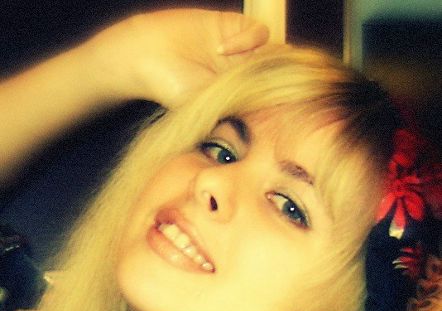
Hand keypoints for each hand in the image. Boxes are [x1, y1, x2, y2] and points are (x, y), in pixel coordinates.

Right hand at [83, 9, 268, 107]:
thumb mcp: (207, 107)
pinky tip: (224, 49)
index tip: (276, 102)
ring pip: (272, 50)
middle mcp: (242, 70)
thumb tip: (264, 123)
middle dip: (278, 76)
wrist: (145, 55)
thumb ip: (236, 110)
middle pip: (277, 71)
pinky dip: (248, 39)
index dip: (279, 96)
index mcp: (239, 93)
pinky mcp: (232, 25)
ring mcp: (240, 48)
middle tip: (270, 83)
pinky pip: (257, 31)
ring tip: (237, 67)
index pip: (271, 94)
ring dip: (263, 57)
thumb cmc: (170, 89)